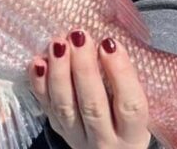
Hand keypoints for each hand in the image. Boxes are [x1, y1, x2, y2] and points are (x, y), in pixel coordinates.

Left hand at [29, 31, 150, 148]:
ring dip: (59, 72)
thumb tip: (113, 37)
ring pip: (65, 107)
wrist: (109, 146)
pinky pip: (45, 107)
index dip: (121, 74)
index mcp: (132, 133)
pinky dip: (39, 84)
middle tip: (80, 37)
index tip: (110, 43)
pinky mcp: (57, 129)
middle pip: (93, 106)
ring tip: (58, 43)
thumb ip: (130, 77)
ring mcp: (77, 137)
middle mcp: (105, 139)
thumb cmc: (126, 116)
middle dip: (84, 69)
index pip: (130, 106)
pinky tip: (38, 62)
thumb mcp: (138, 102)